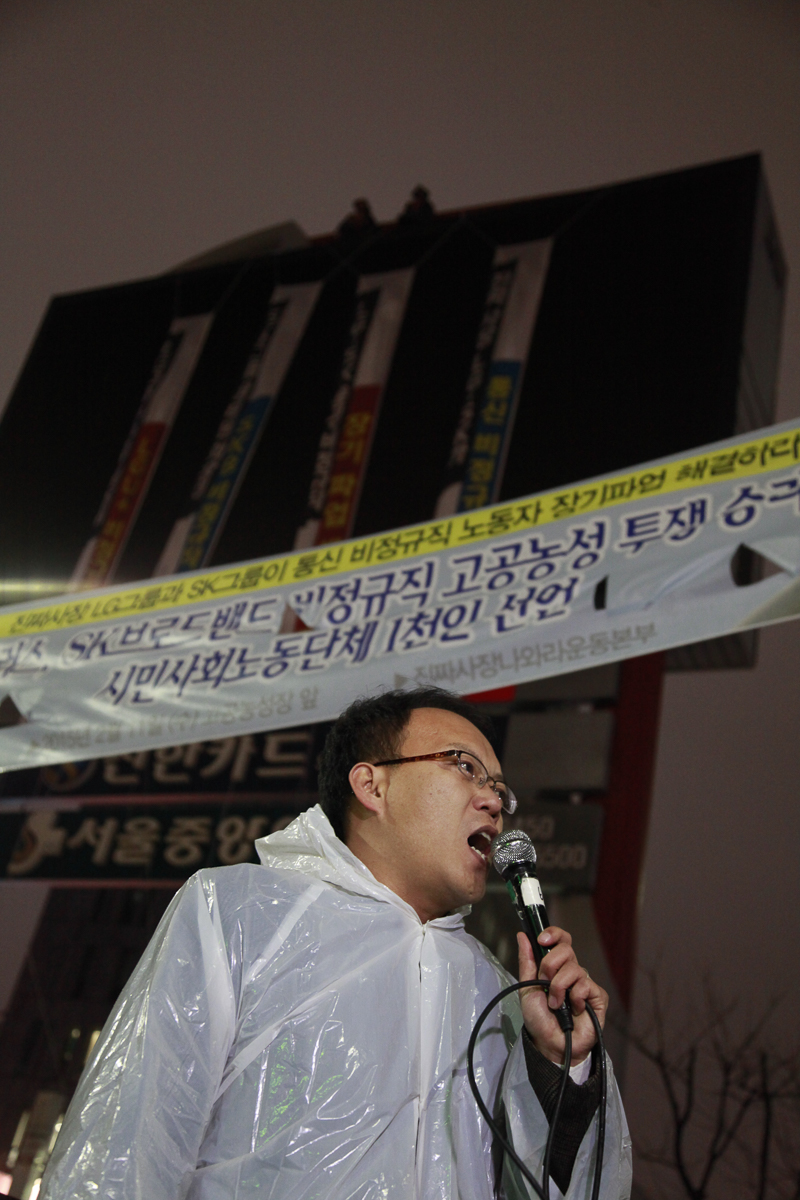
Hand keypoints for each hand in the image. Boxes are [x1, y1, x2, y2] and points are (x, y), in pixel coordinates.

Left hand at [517, 928, 607, 1065]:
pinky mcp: (598, 996)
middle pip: (566, 949)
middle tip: (545, 983)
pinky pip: (586, 985)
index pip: (561, 940)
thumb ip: (526, 961)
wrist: (550, 1044)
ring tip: (556, 1005)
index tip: (542, 940)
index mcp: (556, 967)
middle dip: (550, 965)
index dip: (554, 934)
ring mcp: (585, 983)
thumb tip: (522, 935)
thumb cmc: (539, 1019)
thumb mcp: (526, 987)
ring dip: (558, 988)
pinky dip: (575, 998)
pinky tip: (574, 1010)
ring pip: (574, 968)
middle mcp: (572, 972)